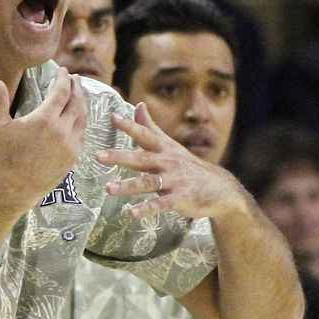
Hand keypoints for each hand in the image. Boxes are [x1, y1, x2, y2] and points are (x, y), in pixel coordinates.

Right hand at [0, 67, 86, 206]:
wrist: (15, 188)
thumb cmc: (3, 156)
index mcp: (44, 119)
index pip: (61, 91)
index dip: (64, 79)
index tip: (63, 71)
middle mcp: (62, 130)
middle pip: (77, 102)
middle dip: (76, 87)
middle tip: (73, 78)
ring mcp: (70, 145)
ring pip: (83, 117)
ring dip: (82, 103)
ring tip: (78, 94)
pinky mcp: (73, 157)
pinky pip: (82, 133)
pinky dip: (81, 121)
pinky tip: (77, 117)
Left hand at [96, 103, 252, 219]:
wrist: (220, 189)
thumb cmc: (188, 166)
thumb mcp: (170, 145)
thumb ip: (151, 127)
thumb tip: (138, 105)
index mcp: (164, 149)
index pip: (145, 135)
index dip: (130, 126)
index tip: (112, 117)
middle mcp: (168, 162)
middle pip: (142, 158)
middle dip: (120, 156)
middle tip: (98, 156)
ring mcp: (175, 181)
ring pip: (149, 182)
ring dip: (128, 186)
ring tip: (108, 189)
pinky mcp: (181, 199)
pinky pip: (161, 204)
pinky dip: (147, 209)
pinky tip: (132, 213)